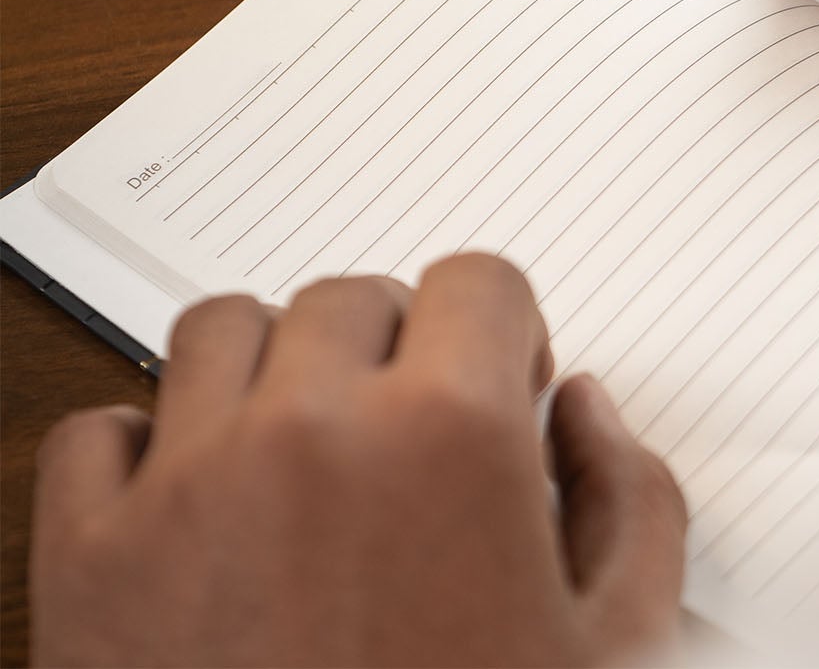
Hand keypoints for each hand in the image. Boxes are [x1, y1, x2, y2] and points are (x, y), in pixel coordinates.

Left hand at [31, 255, 685, 666]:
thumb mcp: (621, 650)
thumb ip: (636, 501)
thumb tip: (584, 411)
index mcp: (452, 434)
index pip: (478, 280)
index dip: (503, 333)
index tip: (497, 387)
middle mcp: (313, 431)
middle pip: (352, 296)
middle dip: (395, 350)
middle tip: (407, 432)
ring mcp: (190, 488)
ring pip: (221, 329)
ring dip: (270, 370)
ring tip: (302, 450)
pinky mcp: (89, 564)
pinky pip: (97, 431)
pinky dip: (140, 449)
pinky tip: (197, 504)